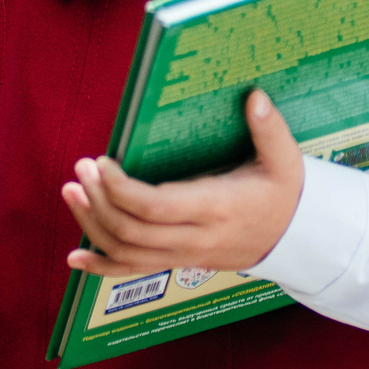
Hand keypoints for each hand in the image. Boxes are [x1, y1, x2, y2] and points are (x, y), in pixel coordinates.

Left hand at [63, 89, 304, 275]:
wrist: (298, 239)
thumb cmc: (284, 194)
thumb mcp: (286, 160)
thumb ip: (270, 129)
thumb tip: (256, 97)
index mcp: (216, 208)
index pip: (155, 207)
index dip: (120, 189)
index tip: (100, 163)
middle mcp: (196, 238)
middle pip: (132, 231)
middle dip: (98, 200)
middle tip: (80, 169)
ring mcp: (185, 256)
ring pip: (127, 252)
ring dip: (92, 225)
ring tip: (71, 192)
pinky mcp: (179, 263)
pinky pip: (135, 272)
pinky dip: (102, 267)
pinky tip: (76, 257)